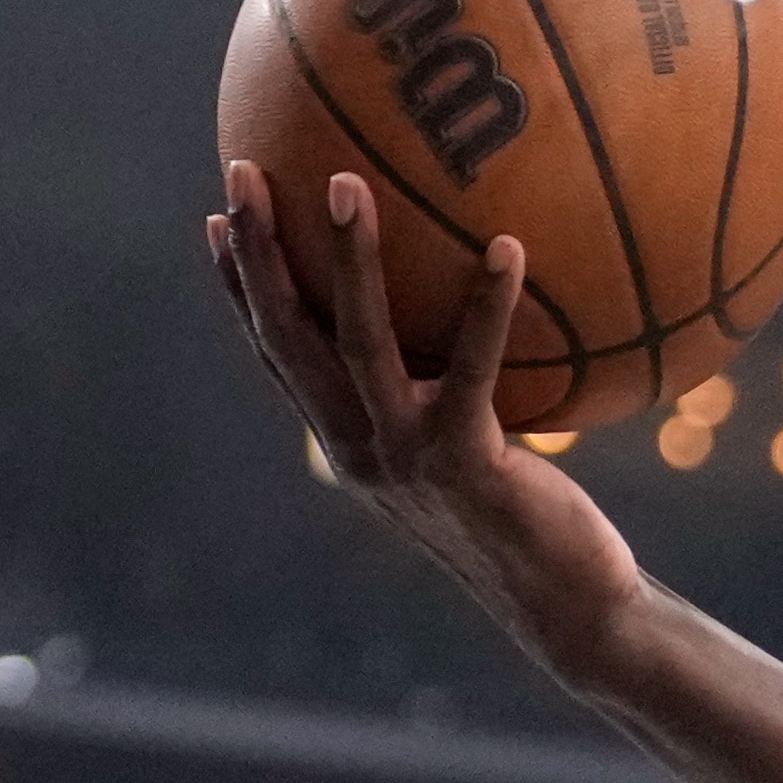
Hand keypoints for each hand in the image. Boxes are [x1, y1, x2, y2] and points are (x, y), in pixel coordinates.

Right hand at [205, 163, 639, 673]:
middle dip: (258, 251)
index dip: (240, 289)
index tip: (214, 220)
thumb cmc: (531, 528)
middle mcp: (359, 448)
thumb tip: (466, 325)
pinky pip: (474, 367)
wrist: (567, 611)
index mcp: (348, 443)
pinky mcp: (466, 461)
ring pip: (358, 341)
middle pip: (288, 335)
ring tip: (346, 182)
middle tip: (243, 171)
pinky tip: (507, 247)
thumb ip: (451, 400)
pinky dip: (487, 305)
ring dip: (350, 257)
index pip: (276, 354)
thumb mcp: (473, 457)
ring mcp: (405, 455)